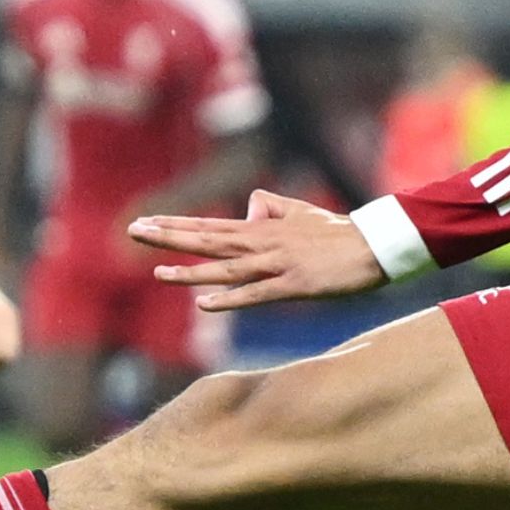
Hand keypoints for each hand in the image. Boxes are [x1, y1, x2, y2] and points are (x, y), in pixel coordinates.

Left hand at [137, 190, 381, 308]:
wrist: (374, 245)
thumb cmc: (337, 231)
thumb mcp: (300, 211)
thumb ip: (271, 207)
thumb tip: (248, 205)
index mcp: (262, 227)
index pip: (210, 224)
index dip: (176, 223)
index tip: (146, 221)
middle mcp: (263, 243)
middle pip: (208, 240)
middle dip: (170, 237)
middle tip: (135, 232)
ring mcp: (277, 264)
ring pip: (226, 268)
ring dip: (191, 271)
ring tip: (158, 272)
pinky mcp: (294, 285)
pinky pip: (256, 294)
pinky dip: (230, 298)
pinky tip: (204, 303)